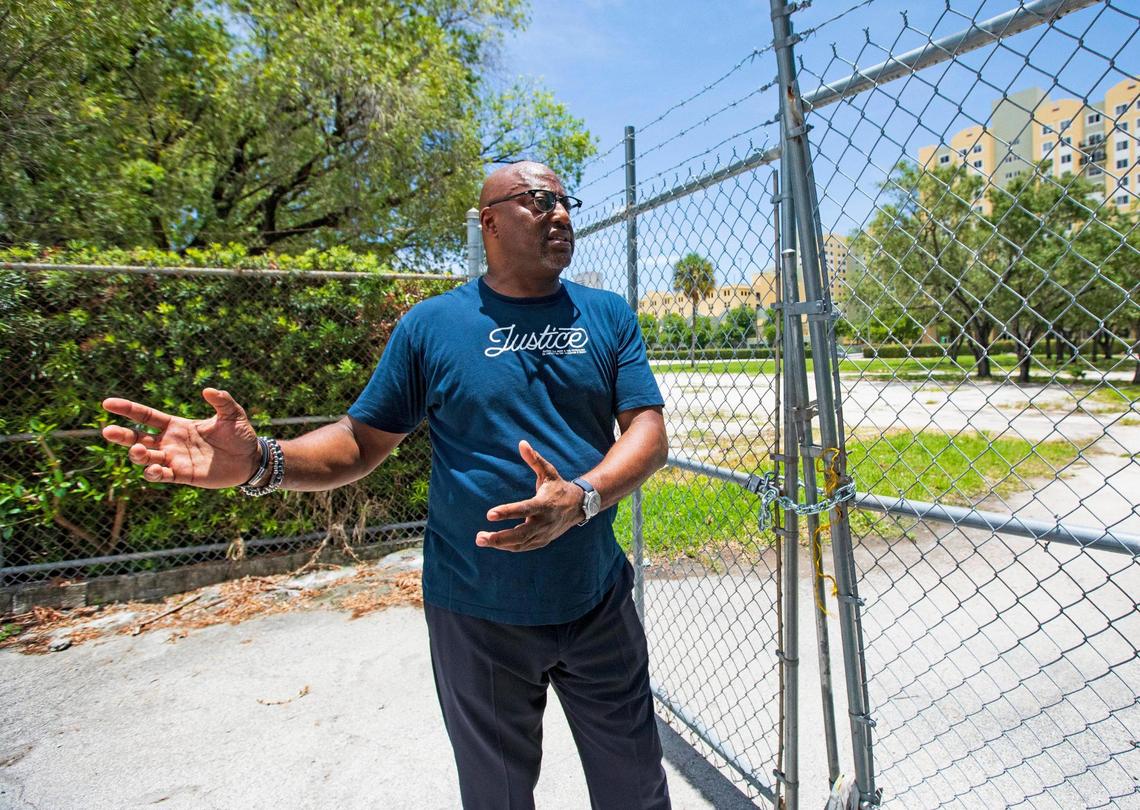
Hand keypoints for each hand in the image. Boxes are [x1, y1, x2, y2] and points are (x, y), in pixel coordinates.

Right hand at [101, 388, 260, 487]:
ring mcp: (176, 460)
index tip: (107, 403)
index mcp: (176, 425)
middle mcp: (171, 443)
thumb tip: (207, 390)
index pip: (146, 417)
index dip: (127, 409)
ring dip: (138, 456)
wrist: (251, 459)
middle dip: (122, 436)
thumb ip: (222, 400)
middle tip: (107, 432)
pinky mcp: (184, 475)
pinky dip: (155, 474)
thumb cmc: (240, 435)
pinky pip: (164, 476)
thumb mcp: (233, 414)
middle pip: (138, 439)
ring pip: (148, 459)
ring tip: (138, 452)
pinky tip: (153, 470)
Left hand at [475, 440, 585, 552]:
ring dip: (500, 543)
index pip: (523, 509)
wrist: (578, 507)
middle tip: (479, 538)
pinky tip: (496, 543)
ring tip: (481, 540)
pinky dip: (509, 547)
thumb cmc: (558, 486)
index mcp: (544, 504)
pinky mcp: (543, 541)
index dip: (507, 512)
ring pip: (520, 543)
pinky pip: (524, 547)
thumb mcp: (548, 472)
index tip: (489, 515)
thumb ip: (534, 459)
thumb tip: (522, 443)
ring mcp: (544, 534)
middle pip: (520, 534)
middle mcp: (544, 521)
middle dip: (499, 537)